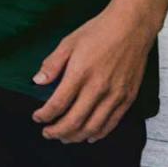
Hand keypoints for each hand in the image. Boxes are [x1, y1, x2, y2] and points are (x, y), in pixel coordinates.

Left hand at [31, 8, 154, 142]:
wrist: (130, 28)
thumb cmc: (97, 32)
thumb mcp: (68, 42)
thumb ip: (52, 64)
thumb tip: (37, 82)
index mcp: (80, 73)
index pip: (58, 103)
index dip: (45, 115)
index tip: (37, 118)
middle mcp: (98, 88)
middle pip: (75, 120)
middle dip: (58, 131)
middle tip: (47, 133)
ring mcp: (115, 95)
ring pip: (93, 127)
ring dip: (76, 136)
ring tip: (64, 138)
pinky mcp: (128, 99)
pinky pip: (111, 123)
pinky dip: (98, 133)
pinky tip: (88, 136)